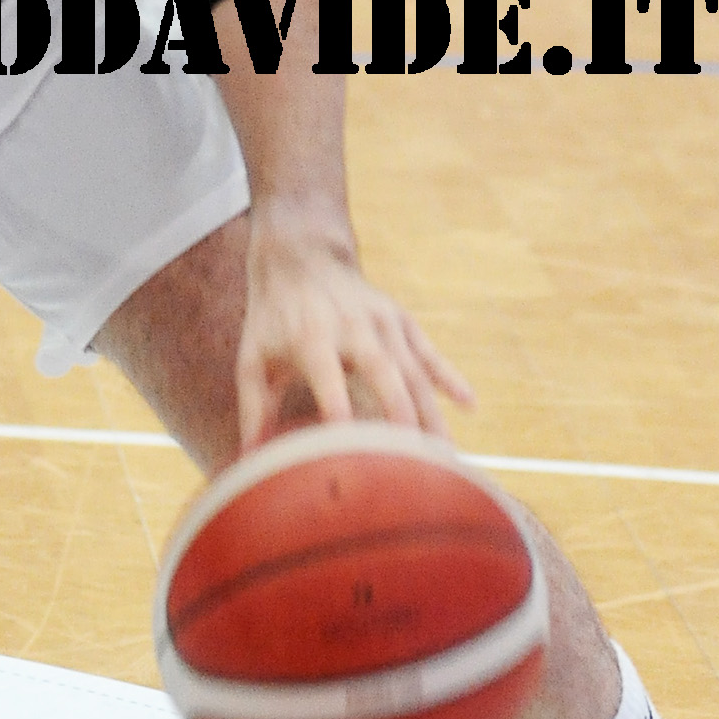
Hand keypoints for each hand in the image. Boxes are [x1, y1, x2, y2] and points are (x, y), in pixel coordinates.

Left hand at [234, 218, 474, 454]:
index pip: (328, 377)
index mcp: (311, 337)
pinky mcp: (401, 319)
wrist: (302, 257)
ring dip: (431, 410)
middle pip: (383, 371)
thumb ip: (254, 408)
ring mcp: (382, 321)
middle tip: (416, 460)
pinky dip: (449, 376)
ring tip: (445, 454)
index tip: (350, 447)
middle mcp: (352, 326)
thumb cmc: (273, 319)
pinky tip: (469, 404)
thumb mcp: (253, 358)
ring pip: (413, 368)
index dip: (339, 408)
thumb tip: (249, 461)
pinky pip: (429, 351)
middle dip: (401, 413)